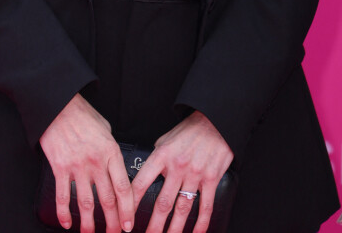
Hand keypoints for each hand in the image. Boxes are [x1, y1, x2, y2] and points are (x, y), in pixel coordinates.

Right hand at [39, 93, 134, 232]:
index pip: (123, 187)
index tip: (128, 224)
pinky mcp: (60, 168)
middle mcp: (96, 162)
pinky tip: (67, 224)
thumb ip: (111, 150)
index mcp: (111, 151)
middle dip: (113, 221)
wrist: (59, 105)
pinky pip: (63, 196)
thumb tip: (115, 166)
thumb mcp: (106, 129)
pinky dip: (64, 213)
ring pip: (87, 203)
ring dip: (90, 224)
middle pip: (108, 199)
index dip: (127, 209)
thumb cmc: (83, 115)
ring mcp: (77, 166)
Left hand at [131, 111, 232, 232]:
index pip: (141, 183)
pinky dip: (201, 223)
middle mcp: (177, 166)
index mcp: (162, 155)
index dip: (131, 203)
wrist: (215, 120)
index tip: (126, 218)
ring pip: (182, 209)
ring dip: (174, 229)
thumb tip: (145, 174)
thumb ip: (156, 157)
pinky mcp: (211, 179)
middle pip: (162, 203)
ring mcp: (195, 174)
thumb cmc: (189, 130)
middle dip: (153, 226)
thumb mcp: (166, 139)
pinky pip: (205, 206)